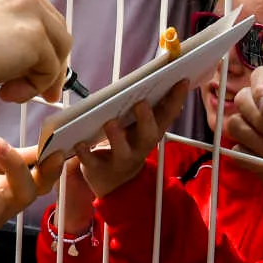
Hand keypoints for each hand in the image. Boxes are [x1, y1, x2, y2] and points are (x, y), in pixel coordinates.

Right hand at [0, 0, 70, 98]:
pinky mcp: (35, 35)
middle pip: (55, 26)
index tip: (33, 59)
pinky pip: (50, 69)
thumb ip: (3, 26)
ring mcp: (30, 8)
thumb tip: (27, 57)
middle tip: (32, 86)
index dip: (41, 36)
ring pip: (59, 47)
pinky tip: (7, 92)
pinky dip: (34, 87)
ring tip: (11, 90)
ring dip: (40, 76)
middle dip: (48, 60)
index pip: (38, 5)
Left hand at [70, 86, 189, 200]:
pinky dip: (86, 153)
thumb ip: (151, 108)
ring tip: (111, 122)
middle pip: (148, 134)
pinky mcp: (99, 169)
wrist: (115, 183)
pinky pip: (92, 162)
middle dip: (146, 119)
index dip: (176, 99)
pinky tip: (80, 144)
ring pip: (122, 150)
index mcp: (151, 132)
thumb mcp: (143, 128)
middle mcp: (140, 147)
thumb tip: (161, 79)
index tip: (182, 81)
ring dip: (117, 137)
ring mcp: (121, 159)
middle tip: (141, 103)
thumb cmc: (129, 145)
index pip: (167, 115)